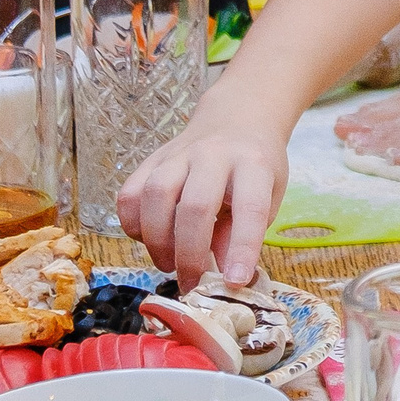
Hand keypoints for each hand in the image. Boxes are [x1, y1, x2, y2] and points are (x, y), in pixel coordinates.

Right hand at [117, 114, 289, 287]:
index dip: (241, 248)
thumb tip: (226, 276)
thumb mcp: (269, 195)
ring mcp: (178, 154)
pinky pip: (129, 193)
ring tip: (168, 264)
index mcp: (254, 165)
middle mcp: (214, 155)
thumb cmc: (255, 166)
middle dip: (190, 254)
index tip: (234, 281)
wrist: (236, 118)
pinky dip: (133, 224)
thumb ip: (247, 232)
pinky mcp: (151, 159)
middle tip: (192, 282)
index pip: (249, 209)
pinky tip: (148, 238)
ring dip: (157, 241)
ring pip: (155, 197)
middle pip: (194, 206)